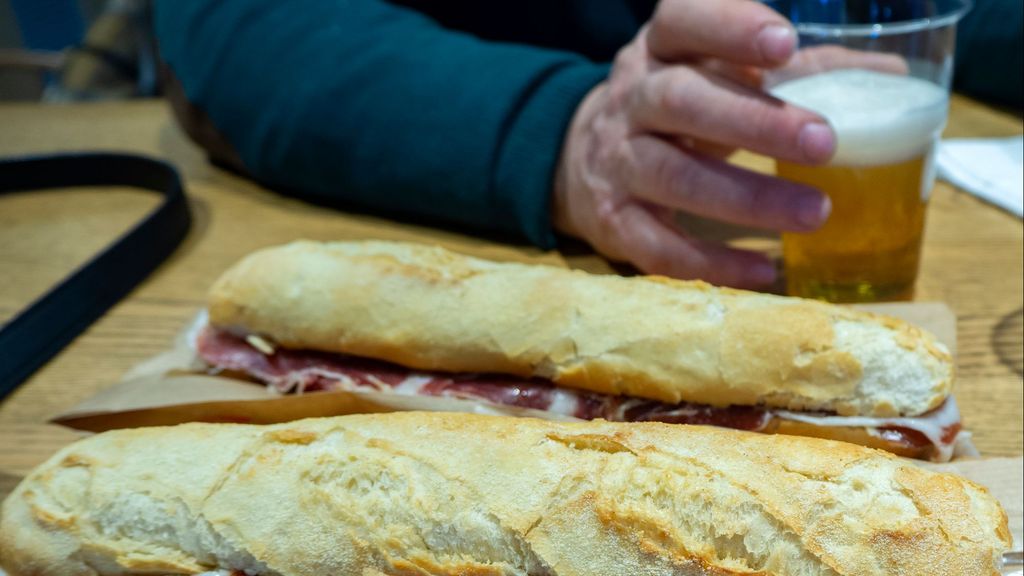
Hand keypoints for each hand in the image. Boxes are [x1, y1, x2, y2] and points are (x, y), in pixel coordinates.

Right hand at [552, 0, 835, 288]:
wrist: (582, 159)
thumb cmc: (677, 108)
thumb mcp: (718, 73)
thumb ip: (798, 70)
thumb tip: (891, 76)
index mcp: (662, 49)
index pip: (682, 19)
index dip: (729, 27)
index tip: (785, 43)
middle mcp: (632, 98)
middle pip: (681, 101)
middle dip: (754, 122)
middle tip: (824, 142)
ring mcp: (617, 161)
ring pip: (673, 175)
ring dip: (745, 198)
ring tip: (815, 213)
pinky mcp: (613, 220)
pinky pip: (657, 244)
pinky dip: (711, 261)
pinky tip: (764, 269)